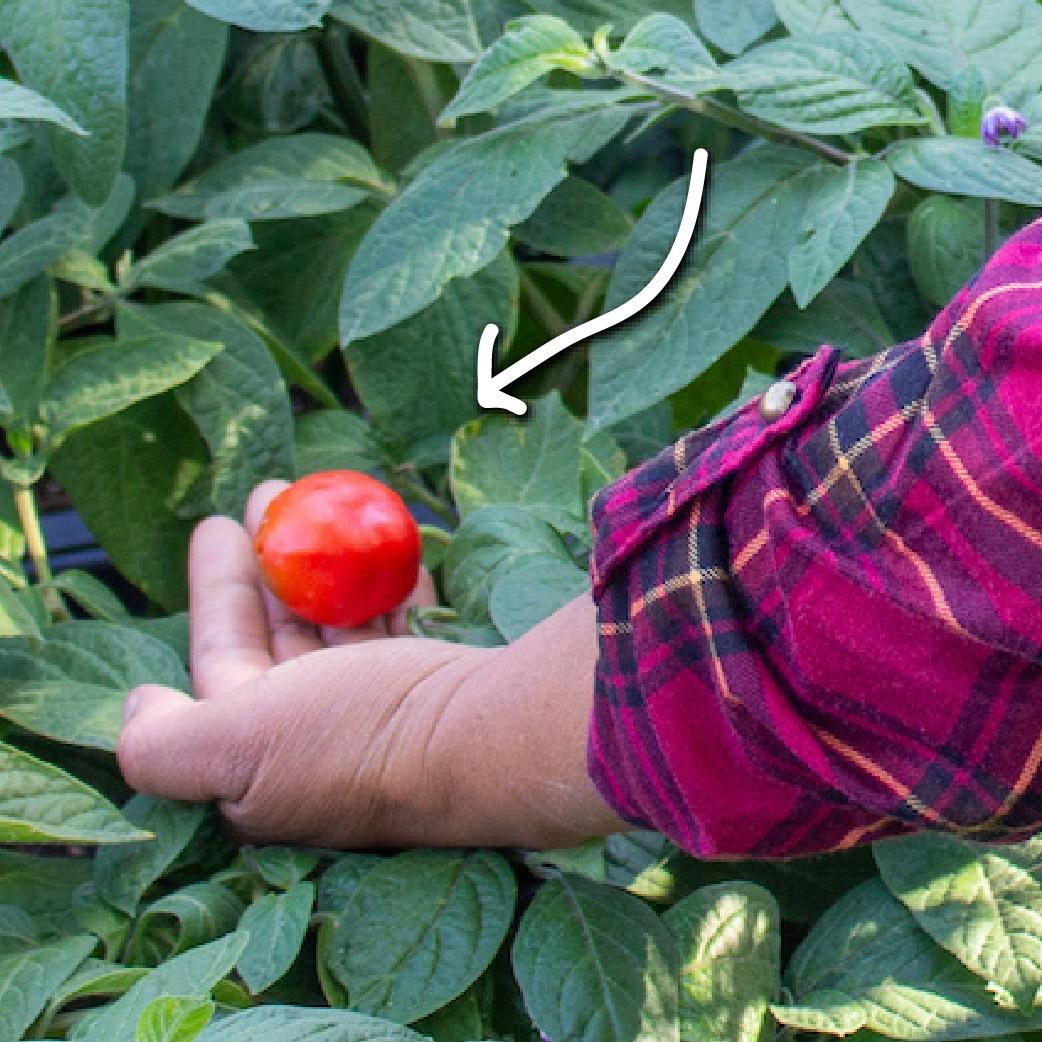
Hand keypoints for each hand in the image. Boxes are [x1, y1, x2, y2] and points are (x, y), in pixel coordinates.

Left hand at [117, 481, 481, 846]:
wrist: (493, 745)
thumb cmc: (357, 737)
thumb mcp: (237, 743)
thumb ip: (164, 740)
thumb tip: (139, 705)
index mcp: (264, 765)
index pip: (224, 663)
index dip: (216, 592)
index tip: (217, 525)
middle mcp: (319, 744)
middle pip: (284, 635)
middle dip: (275, 561)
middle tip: (276, 495)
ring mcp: (380, 717)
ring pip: (342, 625)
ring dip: (332, 564)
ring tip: (333, 501)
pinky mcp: (430, 694)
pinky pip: (398, 627)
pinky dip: (388, 586)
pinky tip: (392, 548)